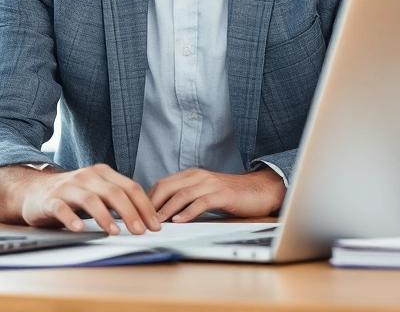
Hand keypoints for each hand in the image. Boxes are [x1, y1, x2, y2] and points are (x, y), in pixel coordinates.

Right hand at [20, 163, 160, 234]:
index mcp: (102, 173)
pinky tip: (80, 228)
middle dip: (130, 213)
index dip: (144, 206)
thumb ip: (117, 199)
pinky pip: (62, 208)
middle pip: (114, 192)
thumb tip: (146, 219)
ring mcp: (67, 187)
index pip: (130, 187)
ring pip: (90, 199)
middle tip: (140, 231)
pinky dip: (72, 219)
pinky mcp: (50, 200)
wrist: (34, 191)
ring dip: (105, 217)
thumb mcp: (97, 191)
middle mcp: (86, 177)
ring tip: (114, 232)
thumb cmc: (71, 194)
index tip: (154, 224)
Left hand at [148, 167, 286, 222]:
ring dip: (166, 210)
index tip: (138, 213)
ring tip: (156, 223)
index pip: (162, 184)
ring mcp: (210, 184)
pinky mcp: (222, 194)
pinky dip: (188, 212)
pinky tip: (179, 221)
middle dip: (152, 204)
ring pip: (181, 194)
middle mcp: (198, 176)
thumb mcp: (205, 194)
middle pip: (167, 187)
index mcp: (192, 175)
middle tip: (141, 220)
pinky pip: (201, 202)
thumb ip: (187, 199)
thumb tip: (165, 215)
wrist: (260, 190)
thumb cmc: (232, 194)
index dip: (148, 199)